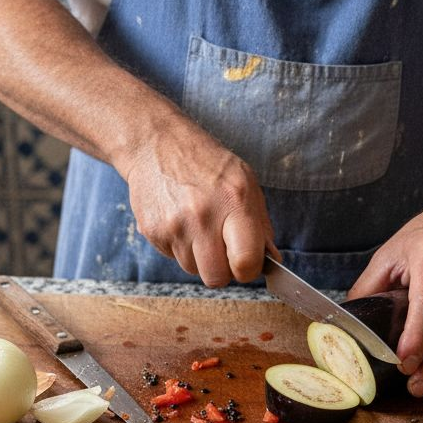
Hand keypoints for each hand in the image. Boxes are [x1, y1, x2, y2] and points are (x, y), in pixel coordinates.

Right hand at [116, 118, 277, 286]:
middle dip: (222, 269)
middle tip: (222, 248)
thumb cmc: (206, 163)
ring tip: (198, 226)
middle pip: (216, 278)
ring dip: (199, 256)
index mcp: (233, 202)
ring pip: (193, 270)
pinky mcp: (151, 232)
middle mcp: (202, 216)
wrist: (156, 144)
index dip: (249, 269)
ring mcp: (173, 226)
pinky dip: (179, 246)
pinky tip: (180, 221)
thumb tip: (271, 259)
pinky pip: (172, 258)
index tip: (247, 262)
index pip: (245, 262)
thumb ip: (260, 224)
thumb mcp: (245, 182)